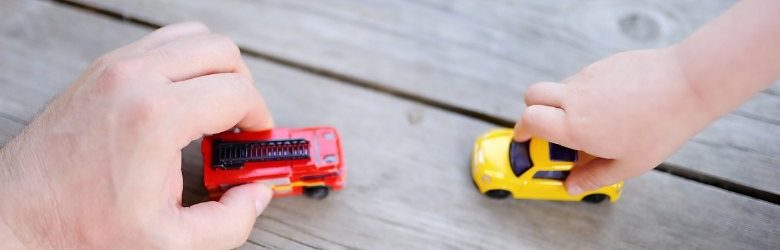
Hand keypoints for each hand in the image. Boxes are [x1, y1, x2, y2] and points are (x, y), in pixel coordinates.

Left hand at [0, 22, 273, 248]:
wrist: (16, 218)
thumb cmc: (81, 230)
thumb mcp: (170, 243)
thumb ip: (230, 222)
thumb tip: (255, 194)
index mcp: (157, 117)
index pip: (238, 91)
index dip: (260, 117)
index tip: (255, 140)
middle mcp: (135, 79)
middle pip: (221, 51)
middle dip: (243, 87)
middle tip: (239, 125)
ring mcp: (114, 68)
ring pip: (192, 37)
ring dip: (214, 69)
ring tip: (212, 109)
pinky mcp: (100, 69)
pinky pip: (160, 43)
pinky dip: (183, 63)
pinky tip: (180, 102)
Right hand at [514, 47, 712, 194]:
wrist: (687, 84)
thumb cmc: (660, 127)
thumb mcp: (628, 165)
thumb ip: (593, 177)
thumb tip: (572, 186)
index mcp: (575, 126)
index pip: (528, 121)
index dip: (521, 131)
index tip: (524, 139)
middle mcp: (574, 98)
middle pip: (531, 95)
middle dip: (531, 111)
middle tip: (546, 127)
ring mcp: (587, 77)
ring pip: (559, 87)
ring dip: (562, 103)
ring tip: (592, 120)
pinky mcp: (603, 65)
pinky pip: (583, 78)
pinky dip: (586, 92)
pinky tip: (613, 105)